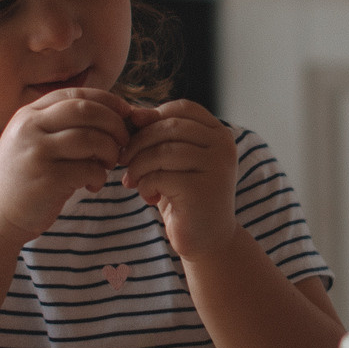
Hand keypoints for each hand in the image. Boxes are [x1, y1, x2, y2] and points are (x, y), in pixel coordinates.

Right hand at [0, 87, 132, 242]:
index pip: (77, 94)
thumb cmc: (25, 179)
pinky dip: (100, 177)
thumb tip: (115, 114)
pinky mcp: (46, 179)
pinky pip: (89, 169)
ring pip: (92, 139)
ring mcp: (36, 152)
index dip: (108, 101)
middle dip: (115, 124)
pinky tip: (92, 186)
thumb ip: (63, 126)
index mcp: (28, 114)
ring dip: (110, 152)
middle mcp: (29, 127)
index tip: (126, 115)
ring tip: (107, 166)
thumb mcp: (35, 142)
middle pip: (87, 110)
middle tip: (124, 143)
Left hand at [119, 99, 240, 259]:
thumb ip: (159, 134)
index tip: (135, 140)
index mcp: (219, 133)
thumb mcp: (173, 159)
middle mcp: (223, 146)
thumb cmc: (185, 195)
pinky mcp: (202, 190)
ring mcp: (216, 167)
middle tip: (125, 162)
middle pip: (168, 127)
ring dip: (138, 166)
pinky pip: (160, 176)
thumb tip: (134, 112)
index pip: (181, 108)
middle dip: (138, 144)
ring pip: (162, 150)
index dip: (152, 119)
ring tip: (134, 181)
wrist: (207, 239)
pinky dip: (145, 185)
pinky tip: (150, 197)